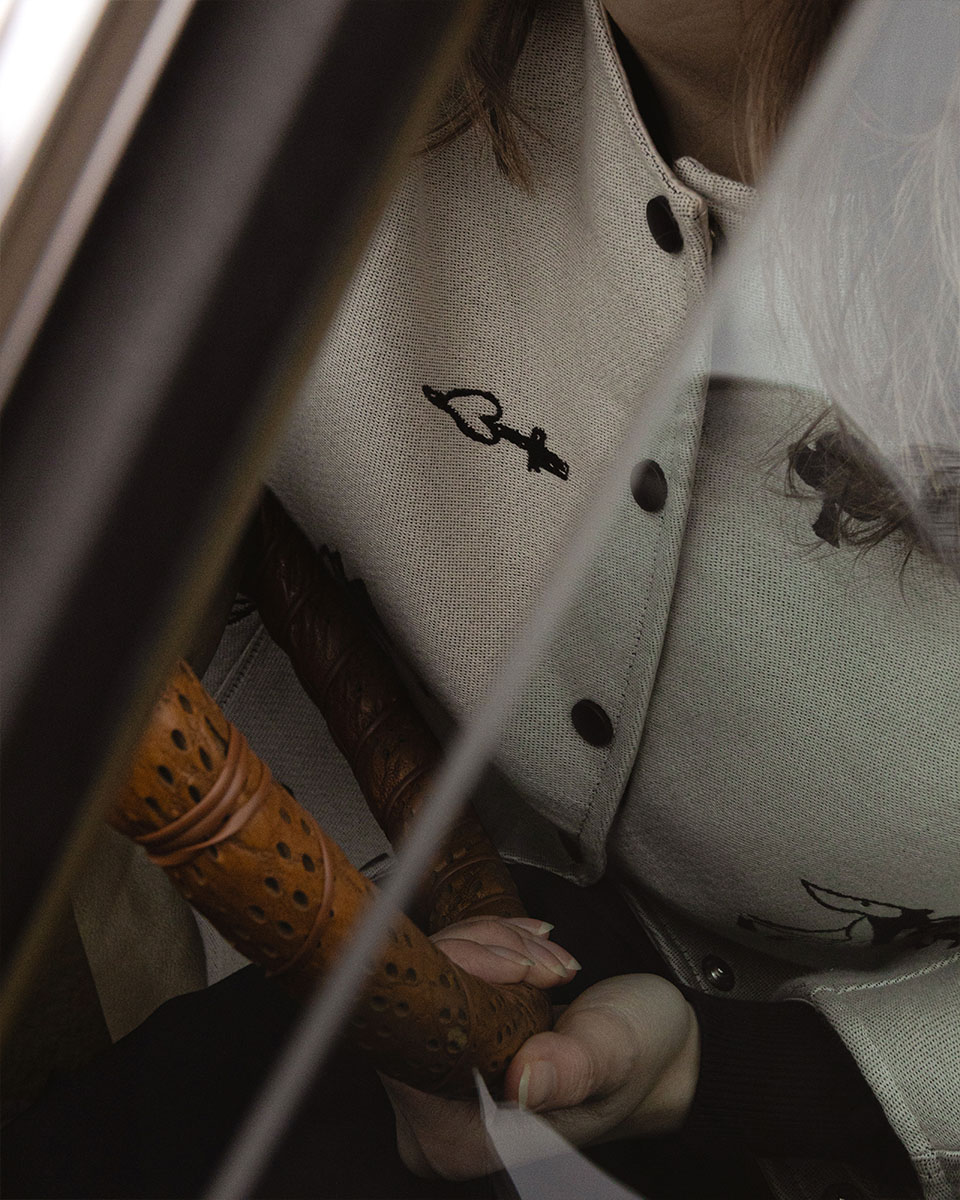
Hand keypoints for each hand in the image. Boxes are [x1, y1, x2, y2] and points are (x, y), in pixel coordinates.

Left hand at [382, 918, 699, 1180]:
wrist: (655, 1040)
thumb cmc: (641, 1059)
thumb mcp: (615, 1056)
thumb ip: (573, 1070)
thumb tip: (524, 1082)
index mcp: (462, 1141)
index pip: (407, 1046)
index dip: (458, 986)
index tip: (518, 970)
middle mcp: (433, 1114)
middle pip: (416, 998)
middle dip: (485, 956)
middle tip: (546, 965)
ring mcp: (434, 1070)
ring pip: (431, 967)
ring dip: (495, 944)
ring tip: (552, 964)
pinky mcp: (444, 1031)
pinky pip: (444, 961)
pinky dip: (491, 943)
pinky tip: (535, 955)